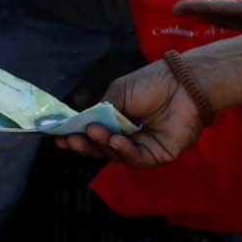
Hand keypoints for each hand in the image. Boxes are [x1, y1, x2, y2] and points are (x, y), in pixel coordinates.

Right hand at [55, 60, 207, 165]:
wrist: (182, 84)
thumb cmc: (151, 83)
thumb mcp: (117, 94)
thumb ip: (100, 111)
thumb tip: (83, 125)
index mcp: (118, 120)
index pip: (95, 133)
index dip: (77, 137)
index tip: (59, 139)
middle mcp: (129, 135)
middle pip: (102, 148)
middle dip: (85, 145)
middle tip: (71, 141)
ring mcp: (143, 146)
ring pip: (116, 155)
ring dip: (102, 145)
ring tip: (94, 132)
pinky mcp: (158, 155)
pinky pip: (136, 158)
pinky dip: (123, 151)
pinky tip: (116, 140)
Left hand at [173, 0, 241, 31]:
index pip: (216, 9)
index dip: (195, 7)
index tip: (175, 7)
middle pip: (219, 19)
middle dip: (201, 13)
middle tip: (183, 8)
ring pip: (231, 23)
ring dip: (216, 15)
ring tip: (202, 8)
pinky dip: (233, 16)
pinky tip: (232, 9)